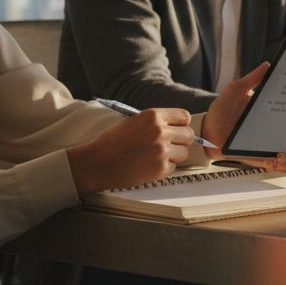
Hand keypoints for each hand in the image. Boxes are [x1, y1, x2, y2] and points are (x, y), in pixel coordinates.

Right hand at [68, 108, 195, 195]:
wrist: (96, 164)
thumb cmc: (112, 142)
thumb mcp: (133, 122)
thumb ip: (155, 122)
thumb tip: (177, 126)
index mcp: (153, 116)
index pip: (184, 116)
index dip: (181, 124)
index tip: (175, 130)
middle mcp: (160, 131)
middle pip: (189, 135)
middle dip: (181, 141)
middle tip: (168, 146)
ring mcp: (161, 150)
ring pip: (184, 153)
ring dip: (174, 156)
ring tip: (154, 157)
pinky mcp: (160, 168)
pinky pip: (174, 167)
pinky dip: (164, 169)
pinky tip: (148, 166)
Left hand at [203, 62, 285, 174]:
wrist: (205, 127)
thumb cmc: (222, 109)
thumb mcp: (237, 90)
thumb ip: (253, 79)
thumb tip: (267, 64)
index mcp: (277, 119)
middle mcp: (277, 137)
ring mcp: (268, 149)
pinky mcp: (257, 158)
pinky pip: (272, 166)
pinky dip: (277, 164)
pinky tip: (276, 158)